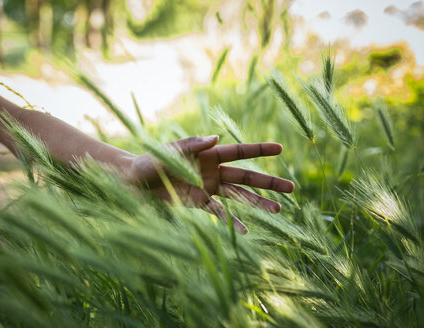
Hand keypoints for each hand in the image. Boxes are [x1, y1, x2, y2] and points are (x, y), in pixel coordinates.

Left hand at [127, 136, 293, 233]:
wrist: (132, 184)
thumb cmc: (149, 162)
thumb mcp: (169, 151)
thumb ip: (192, 145)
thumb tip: (217, 138)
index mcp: (207, 155)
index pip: (238, 152)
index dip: (259, 150)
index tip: (281, 148)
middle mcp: (212, 171)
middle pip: (246, 177)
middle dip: (268, 182)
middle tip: (291, 189)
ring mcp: (207, 189)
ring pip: (238, 197)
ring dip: (257, 203)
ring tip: (277, 211)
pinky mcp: (198, 204)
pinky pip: (219, 213)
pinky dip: (231, 221)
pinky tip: (246, 231)